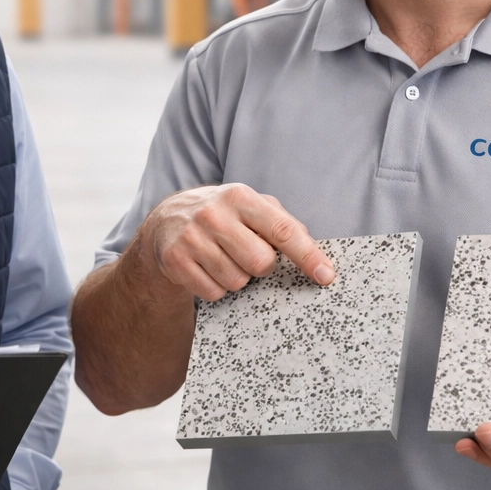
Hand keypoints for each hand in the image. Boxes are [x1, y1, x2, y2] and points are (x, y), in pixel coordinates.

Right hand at [132, 183, 333, 301]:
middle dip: (261, 266)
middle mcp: (214, 214)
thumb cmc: (219, 214)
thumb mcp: (247, 205)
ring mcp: (192, 237)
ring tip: (222, 259)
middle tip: (246, 254)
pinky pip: (214, 292)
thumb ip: (280, 219)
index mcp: (240, 196)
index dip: (308, 255)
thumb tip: (311, 243)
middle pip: (261, 262)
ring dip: (236, 277)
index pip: (282, 230)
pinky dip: (215, 288)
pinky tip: (205, 269)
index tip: (326, 275)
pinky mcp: (175, 261)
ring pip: (237, 281)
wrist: (164, 222)